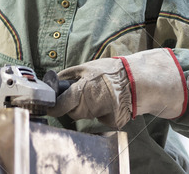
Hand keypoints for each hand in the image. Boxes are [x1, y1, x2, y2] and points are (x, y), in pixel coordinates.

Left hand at [47, 48, 186, 128]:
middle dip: (73, 106)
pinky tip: (110, 102)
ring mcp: (103, 115)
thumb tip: (54, 80)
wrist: (138, 80)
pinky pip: (101, 119)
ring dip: (88, 108)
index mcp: (84, 90)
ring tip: (99, 94)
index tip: (50, 106)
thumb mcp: (88, 67)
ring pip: (87, 116)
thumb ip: (69, 75)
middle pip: (74, 113)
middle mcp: (93, 105)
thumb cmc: (111, 71)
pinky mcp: (114, 122)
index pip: (62, 104)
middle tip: (82, 93)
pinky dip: (102, 112)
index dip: (54, 107)